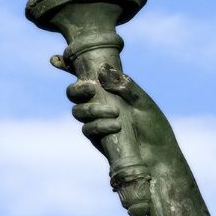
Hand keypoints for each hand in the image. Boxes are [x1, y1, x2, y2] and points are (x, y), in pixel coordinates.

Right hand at [66, 67, 178, 215]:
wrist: (160, 157)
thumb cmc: (155, 127)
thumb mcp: (143, 102)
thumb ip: (125, 86)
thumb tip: (103, 70)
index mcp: (109, 90)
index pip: (86, 76)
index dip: (66, 66)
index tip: (55, 59)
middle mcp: (99, 105)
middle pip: (74, 94)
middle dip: (77, 89)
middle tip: (90, 88)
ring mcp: (97, 122)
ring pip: (78, 111)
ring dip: (92, 109)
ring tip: (115, 113)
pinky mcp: (98, 139)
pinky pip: (88, 129)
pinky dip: (99, 125)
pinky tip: (115, 125)